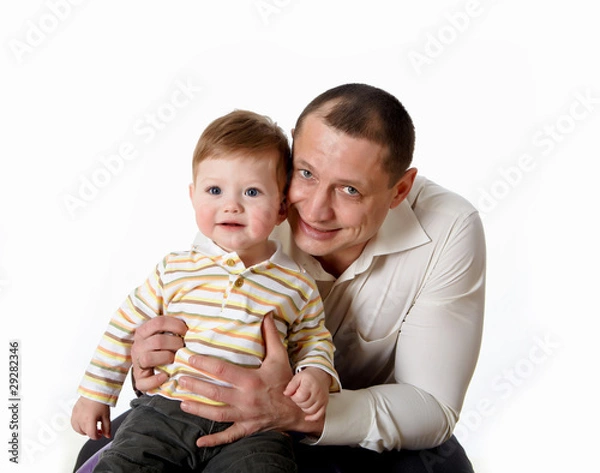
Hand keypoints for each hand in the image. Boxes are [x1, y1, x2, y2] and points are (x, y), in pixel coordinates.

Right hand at [71, 396, 110, 439]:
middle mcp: (80, 420)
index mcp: (89, 421)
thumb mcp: (106, 416)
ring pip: (78, 429)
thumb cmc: (100, 401)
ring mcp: (76, 416)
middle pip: (85, 432)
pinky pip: (73, 423)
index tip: (100, 434)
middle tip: (97, 428)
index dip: (97, 436)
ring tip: (90, 425)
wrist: (94, 391)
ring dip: (84, 430)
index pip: (92, 435)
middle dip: (92, 432)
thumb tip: (107, 436)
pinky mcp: (73, 412)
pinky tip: (84, 422)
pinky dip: (78, 425)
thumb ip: (107, 428)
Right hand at [131, 317, 186, 392]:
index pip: (158, 322)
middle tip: (183, 346)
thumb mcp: (162, 335)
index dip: (175, 325)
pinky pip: (145, 381)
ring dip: (167, 358)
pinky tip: (165, 376)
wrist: (147, 370)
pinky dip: (157, 379)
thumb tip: (190, 326)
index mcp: (143, 332)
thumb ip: (171, 329)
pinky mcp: (139, 380)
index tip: (186, 331)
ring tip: (176, 359)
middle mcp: (137, 346)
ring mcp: (136, 363)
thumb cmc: (160, 349)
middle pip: (158, 341)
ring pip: (149, 358)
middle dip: (175, 343)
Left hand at [179, 314, 323, 446]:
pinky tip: (199, 442)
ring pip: (216, 414)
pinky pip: (228, 436)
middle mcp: (246, 399)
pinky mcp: (246, 428)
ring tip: (182, 403)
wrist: (298, 408)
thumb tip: (266, 314)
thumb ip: (271, 335)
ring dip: (198, 409)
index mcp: (251, 380)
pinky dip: (214, 441)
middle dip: (195, 386)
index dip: (204, 364)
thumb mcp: (279, 357)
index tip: (190, 358)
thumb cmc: (285, 381)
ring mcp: (245, 416)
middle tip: (180, 380)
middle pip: (215, 393)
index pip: (222, 371)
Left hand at [284, 367, 330, 421]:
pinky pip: (319, 415)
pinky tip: (307, 417)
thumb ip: (291, 386)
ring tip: (303, 401)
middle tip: (299, 396)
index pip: (299, 397)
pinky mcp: (325, 404)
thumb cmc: (309, 376)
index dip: (294, 397)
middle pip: (305, 405)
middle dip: (299, 402)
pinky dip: (312, 418)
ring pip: (310, 411)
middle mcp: (317, 392)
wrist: (321, 375)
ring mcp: (322, 399)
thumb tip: (286, 394)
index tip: (294, 394)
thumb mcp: (298, 377)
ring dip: (304, 408)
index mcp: (310, 385)